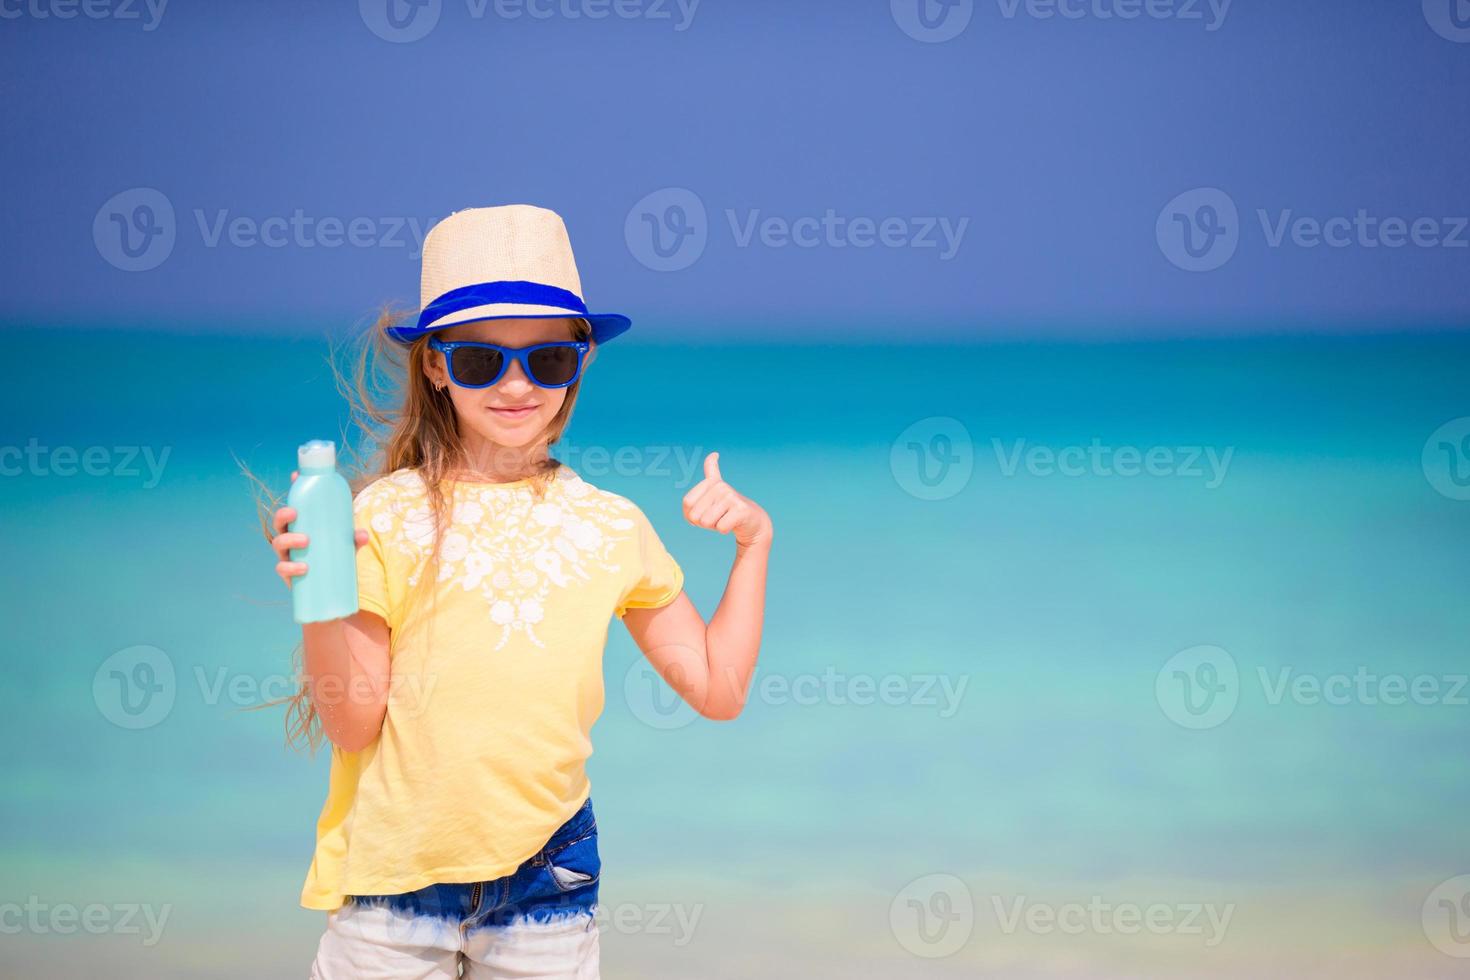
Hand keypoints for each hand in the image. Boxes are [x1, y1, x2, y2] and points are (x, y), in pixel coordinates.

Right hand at [271, 469, 369, 589]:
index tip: (295, 476)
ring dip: (289, 539)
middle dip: (283, 514)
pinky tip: (303, 567)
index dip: (294, 489)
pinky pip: (282, 569)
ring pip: (278, 543)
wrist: (330, 590)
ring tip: (306, 541)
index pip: (295, 505)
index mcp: (302, 526)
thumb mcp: (347, 546)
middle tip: (295, 513)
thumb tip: (362, 534)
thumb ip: (354, 539)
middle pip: (279, 522)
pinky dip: (290, 567)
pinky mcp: (288, 574)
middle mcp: (290, 538)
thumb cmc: (335, 558)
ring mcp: (287, 556)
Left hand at [682, 452, 771, 549]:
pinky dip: (724, 530)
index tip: (704, 512)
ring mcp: (731, 496)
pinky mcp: (740, 509)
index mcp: (711, 483)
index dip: (691, 516)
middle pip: (695, 515)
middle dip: (703, 523)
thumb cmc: (725, 513)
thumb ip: (707, 474)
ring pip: (707, 521)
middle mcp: (721, 486)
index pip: (687, 502)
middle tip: (718, 517)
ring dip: (714, 526)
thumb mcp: (709, 498)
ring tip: (725, 519)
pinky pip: (721, 527)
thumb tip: (714, 454)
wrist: (752, 522)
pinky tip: (733, 523)